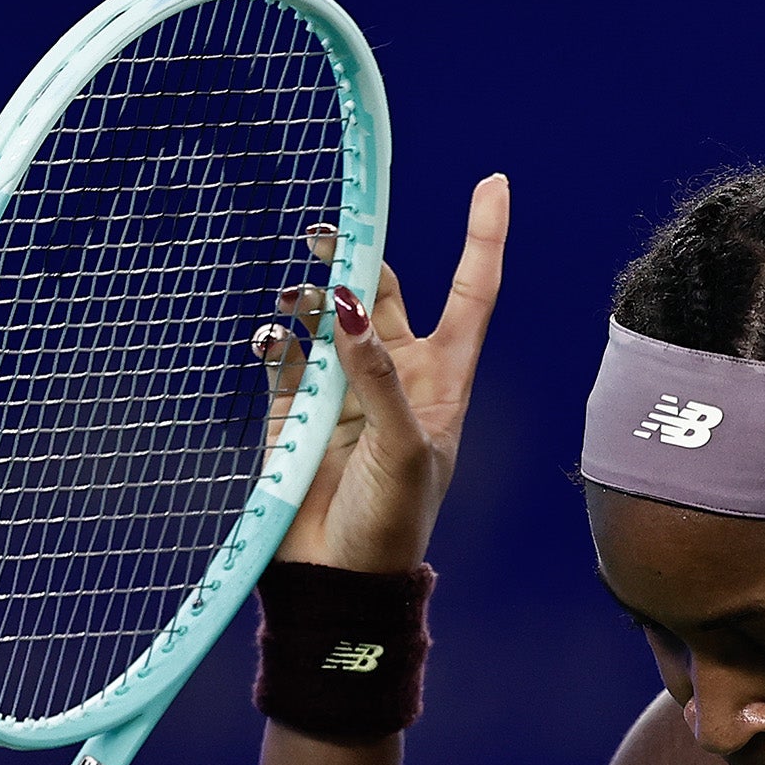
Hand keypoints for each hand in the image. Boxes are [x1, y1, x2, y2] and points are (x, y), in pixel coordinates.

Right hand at [260, 174, 507, 572]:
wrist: (336, 582)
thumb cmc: (392, 524)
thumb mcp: (403, 449)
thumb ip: (377, 377)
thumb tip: (348, 307)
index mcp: (442, 383)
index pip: (472, 296)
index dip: (482, 240)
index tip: (494, 182)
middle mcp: (395, 376)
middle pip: (386, 290)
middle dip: (359, 255)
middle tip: (326, 235)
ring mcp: (343, 390)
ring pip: (329, 316)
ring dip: (311, 298)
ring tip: (297, 302)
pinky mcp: (295, 410)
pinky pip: (284, 356)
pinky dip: (275, 340)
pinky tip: (270, 341)